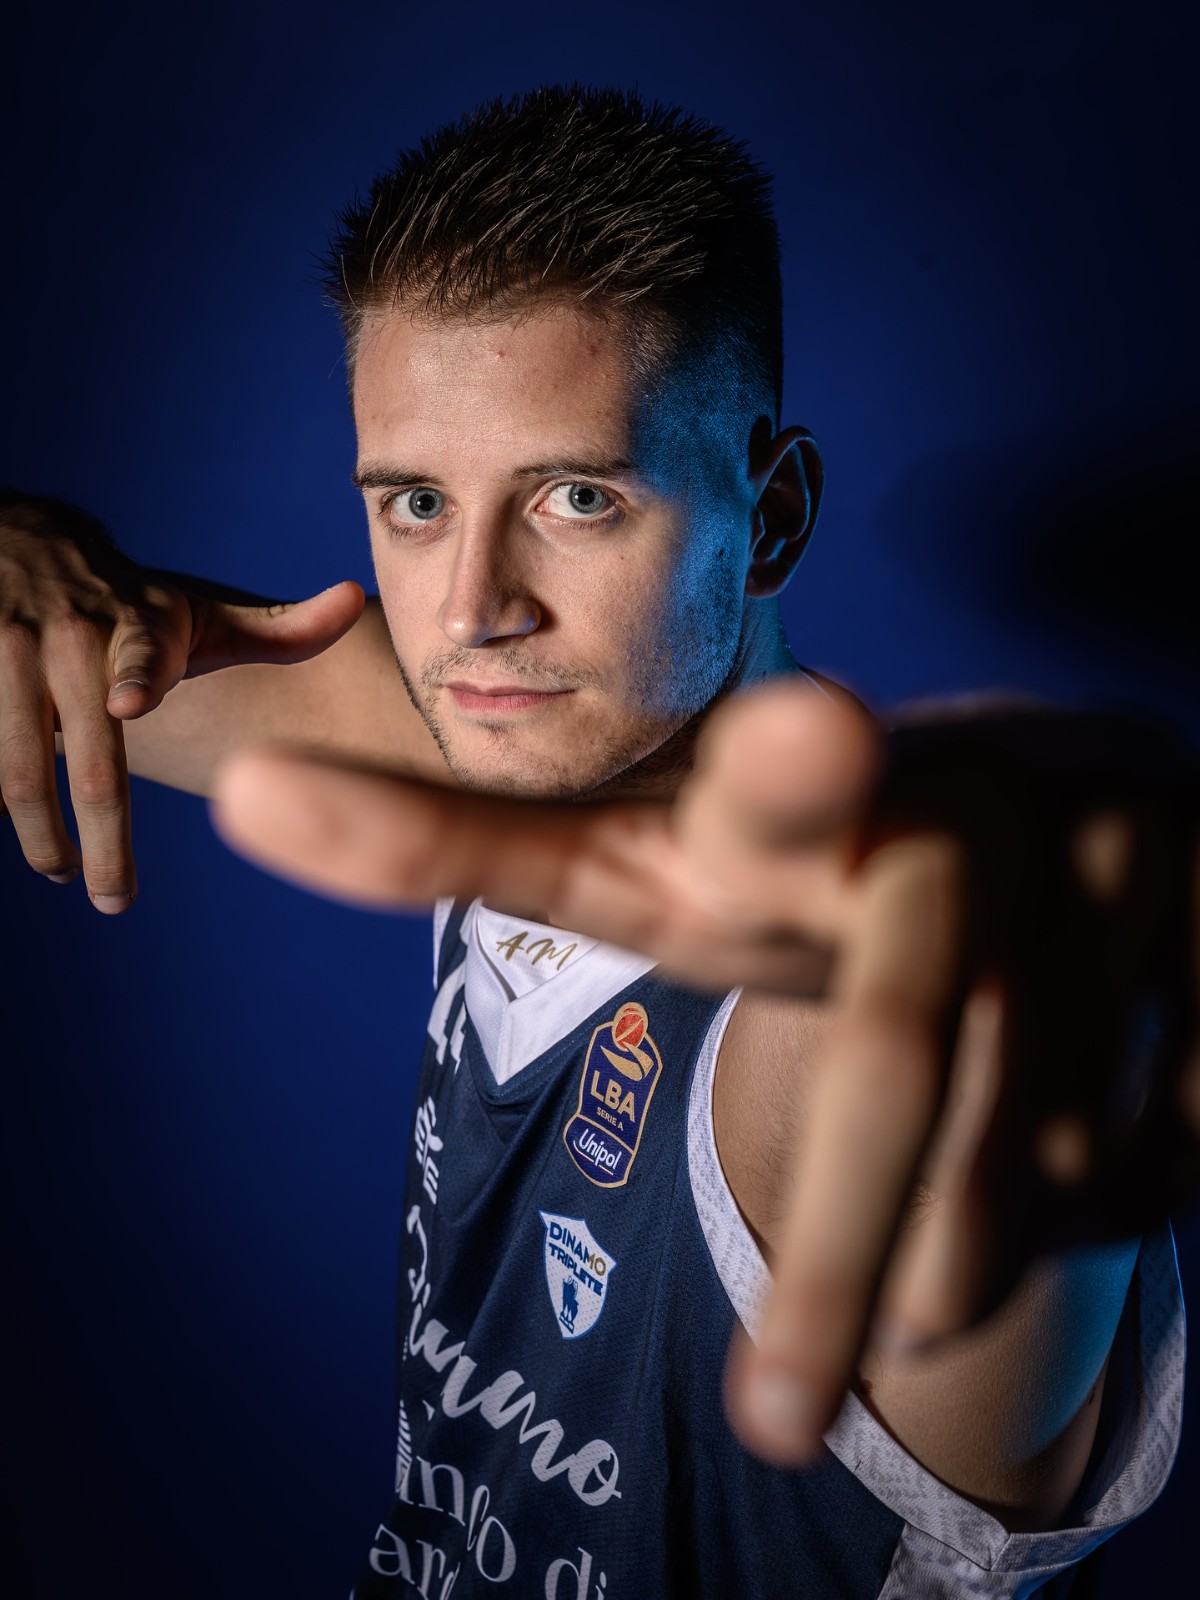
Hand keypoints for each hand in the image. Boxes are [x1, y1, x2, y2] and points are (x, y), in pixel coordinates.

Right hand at [0, 492, 363, 909]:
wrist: (21, 548)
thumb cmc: (130, 602)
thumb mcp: (199, 611)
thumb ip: (278, 627)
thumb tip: (352, 600)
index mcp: (137, 624)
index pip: (141, 652)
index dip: (137, 674)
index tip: (128, 703)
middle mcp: (68, 639)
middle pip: (87, 756)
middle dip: (101, 837)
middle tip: (116, 899)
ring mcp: (6, 659)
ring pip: (16, 768)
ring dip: (41, 838)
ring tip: (65, 875)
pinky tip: (26, 841)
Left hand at [208, 681, 1199, 1460]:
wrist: (1030, 821)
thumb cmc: (792, 863)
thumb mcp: (643, 862)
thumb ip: (461, 846)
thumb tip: (256, 792)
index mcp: (799, 795)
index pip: (772, 789)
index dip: (789, 770)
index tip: (806, 736)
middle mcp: (967, 811)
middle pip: (908, 1061)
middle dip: (837, 1253)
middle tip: (769, 1428)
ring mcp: (1113, 861)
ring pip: (1040, 1136)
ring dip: (959, 1238)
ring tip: (901, 1295)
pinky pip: (1160, 1145)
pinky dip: (1096, 1195)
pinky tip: (1057, 1169)